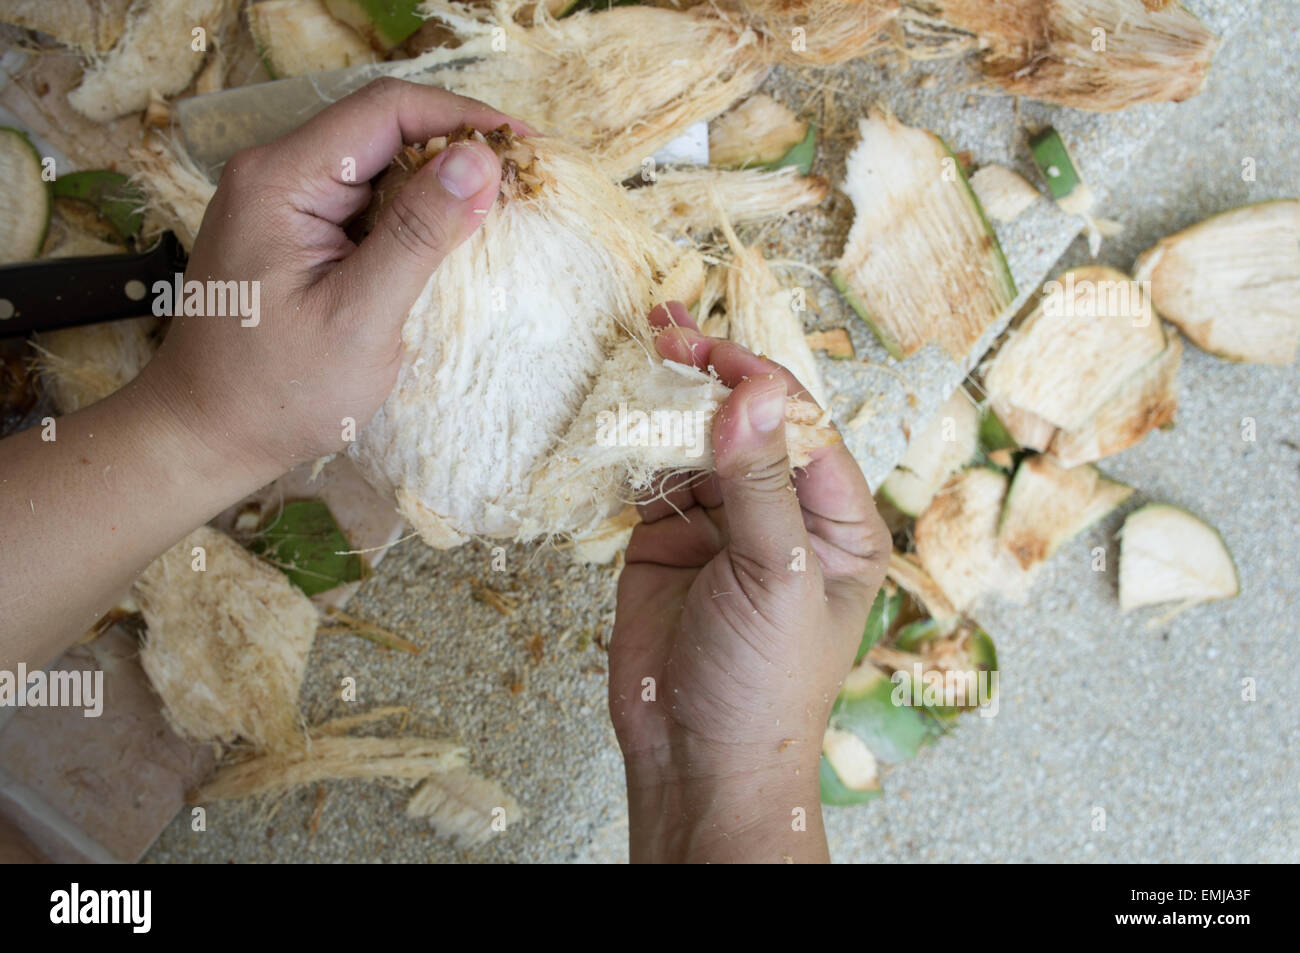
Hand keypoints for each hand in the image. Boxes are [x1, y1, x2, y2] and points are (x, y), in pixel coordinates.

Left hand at [139, 78, 529, 480]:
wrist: (205, 435)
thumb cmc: (277, 391)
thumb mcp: (359, 318)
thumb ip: (419, 235)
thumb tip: (481, 159)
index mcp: (280, 180)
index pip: (386, 110)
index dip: (462, 118)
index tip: (525, 147)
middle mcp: (274, 173)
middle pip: (382, 129)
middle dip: (456, 148)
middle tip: (523, 184)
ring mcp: (280, 202)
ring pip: (377, 164)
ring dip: (437, 183)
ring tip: (496, 211)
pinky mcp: (292, 232)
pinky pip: (363, 201)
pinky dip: (411, 213)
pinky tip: (445, 240)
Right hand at [608, 303, 890, 862]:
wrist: (697, 762)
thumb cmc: (764, 685)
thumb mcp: (774, 578)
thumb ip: (758, 483)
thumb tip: (752, 390)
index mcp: (838, 521)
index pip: (803, 428)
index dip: (761, 383)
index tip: (711, 355)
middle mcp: (783, 513)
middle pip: (749, 424)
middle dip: (711, 377)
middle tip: (667, 328)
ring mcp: (722, 524)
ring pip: (696, 444)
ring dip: (667, 402)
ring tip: (637, 351)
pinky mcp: (667, 541)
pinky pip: (651, 478)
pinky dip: (633, 446)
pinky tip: (616, 411)